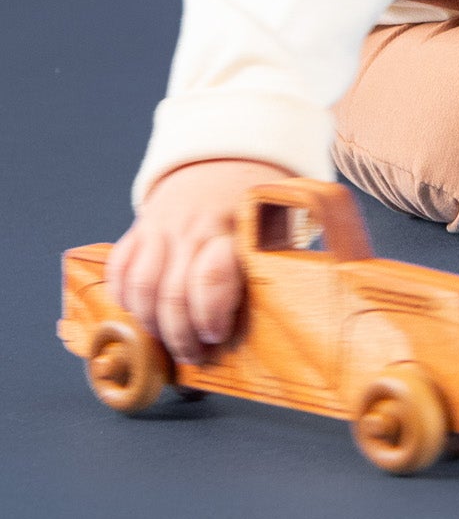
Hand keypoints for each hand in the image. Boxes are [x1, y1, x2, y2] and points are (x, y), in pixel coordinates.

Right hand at [105, 158, 288, 363]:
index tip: (217, 336)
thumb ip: (269, 269)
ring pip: (141, 286)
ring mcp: (162, 228)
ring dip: (151, 323)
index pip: (213, 277)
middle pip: (173, 293)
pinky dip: (124, 298)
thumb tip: (279, 322)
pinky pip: (120, 269)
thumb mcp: (278, 231)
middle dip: (180, 335)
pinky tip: (141, 314)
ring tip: (166, 341)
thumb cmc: (258, 211)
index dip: (210, 315)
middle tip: (194, 355)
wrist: (226, 163)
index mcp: (235, 230)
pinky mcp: (140, 229)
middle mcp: (194, 229)